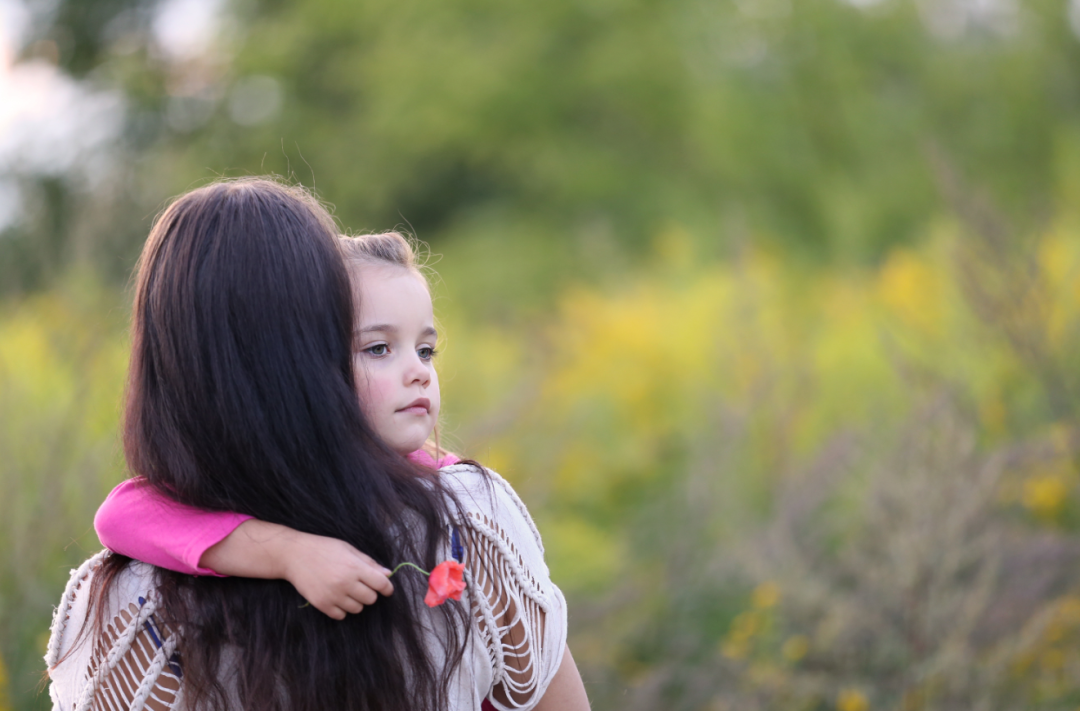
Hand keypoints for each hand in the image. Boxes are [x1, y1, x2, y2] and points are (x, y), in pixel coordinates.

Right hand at [280, 533, 394, 619]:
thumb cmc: (323, 549)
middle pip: (371, 599)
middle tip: (361, 585)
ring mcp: (333, 595)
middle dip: (369, 593)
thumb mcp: (348, 549)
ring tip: (347, 590)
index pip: (381, 584)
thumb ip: (369, 562)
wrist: (294, 555)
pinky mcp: (321, 604)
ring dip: (356, 601)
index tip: (386, 589)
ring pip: (358, 609)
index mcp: (354, 567)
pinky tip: (336, 597)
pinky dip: (342, 609)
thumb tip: (388, 574)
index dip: (387, 588)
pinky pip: (341, 615)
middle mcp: (345, 583)